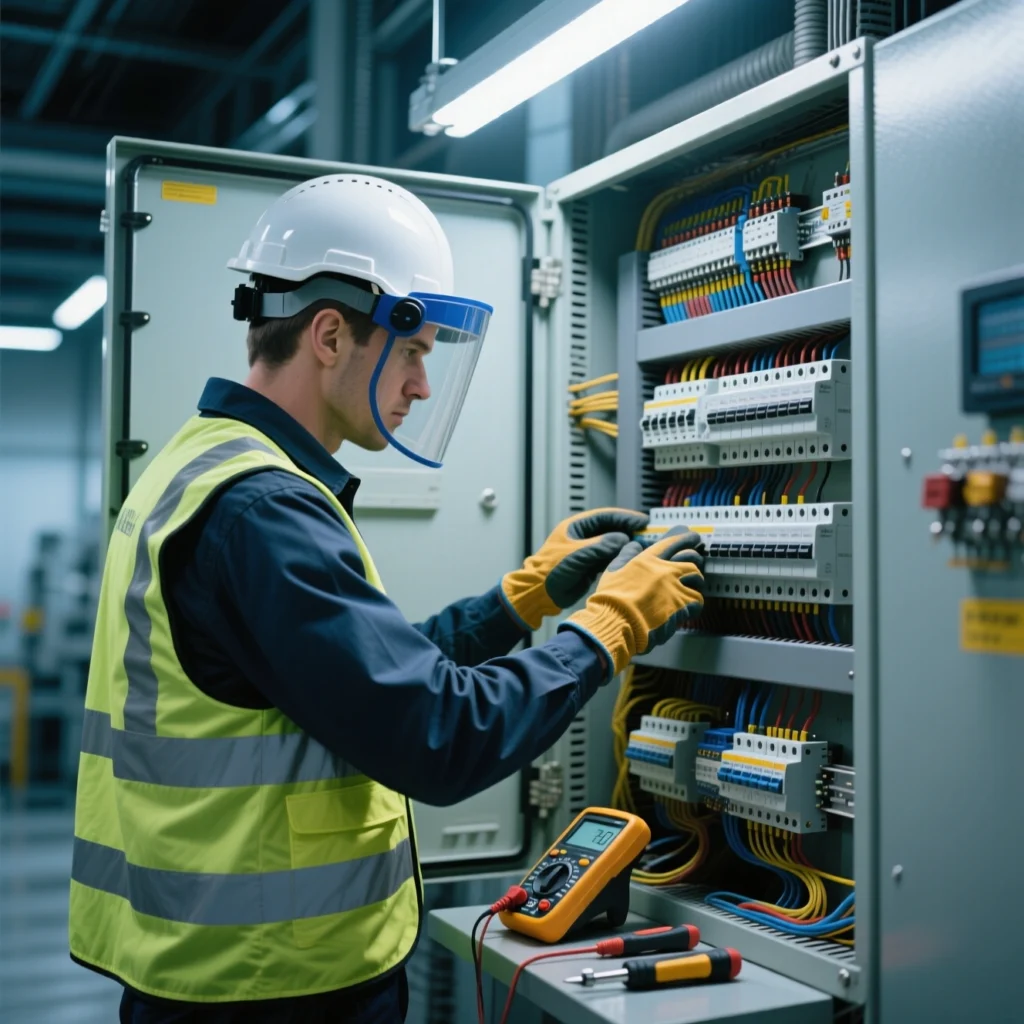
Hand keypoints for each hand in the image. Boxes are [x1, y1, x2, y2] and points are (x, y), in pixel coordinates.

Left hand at [499, 508, 648, 630]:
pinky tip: (632, 561)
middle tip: (648, 535)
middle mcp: (583, 537)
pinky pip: (609, 560)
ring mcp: (587, 552)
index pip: (605, 517)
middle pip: (611, 530)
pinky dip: (620, 559)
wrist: (539, 593)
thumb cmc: (551, 569)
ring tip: (645, 548)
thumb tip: (623, 538)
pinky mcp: (590, 567)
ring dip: (627, 547)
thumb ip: (601, 544)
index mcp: (576, 527)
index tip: (643, 521)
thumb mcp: (577, 554)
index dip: (625, 517)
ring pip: (612, 546)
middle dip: (629, 532)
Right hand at [557, 527, 704, 677]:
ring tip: (692, 587)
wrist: (618, 622)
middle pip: (690, 558)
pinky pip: (698, 599)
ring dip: (695, 582)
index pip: (671, 542)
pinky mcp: (682, 605)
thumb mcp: (613, 571)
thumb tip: (634, 545)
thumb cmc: (612, 600)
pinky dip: (695, 604)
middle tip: (697, 562)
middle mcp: (664, 570)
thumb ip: (626, 555)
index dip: (684, 538)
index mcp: (647, 560)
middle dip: (695, 559)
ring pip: (697, 578)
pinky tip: (689, 608)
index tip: (692, 537)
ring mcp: (675, 586)